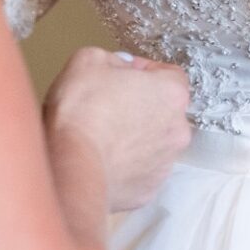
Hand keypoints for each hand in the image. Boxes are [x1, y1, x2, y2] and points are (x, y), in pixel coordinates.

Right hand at [44, 46, 190, 213]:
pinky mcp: (149, 190)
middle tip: (109, 107)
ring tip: (103, 138)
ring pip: (154, 144)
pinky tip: (103, 160)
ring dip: (135, 139)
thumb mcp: (89, 60)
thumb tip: (119, 68)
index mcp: (171, 93)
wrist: (72, 166)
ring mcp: (165, 163)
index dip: (145, 73)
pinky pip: (140, 171)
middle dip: (141, 108)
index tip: (123, 77)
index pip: (170, 75)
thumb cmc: (82, 112)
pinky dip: (126, 166)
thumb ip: (113, 59)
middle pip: (164, 112)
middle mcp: (177, 130)